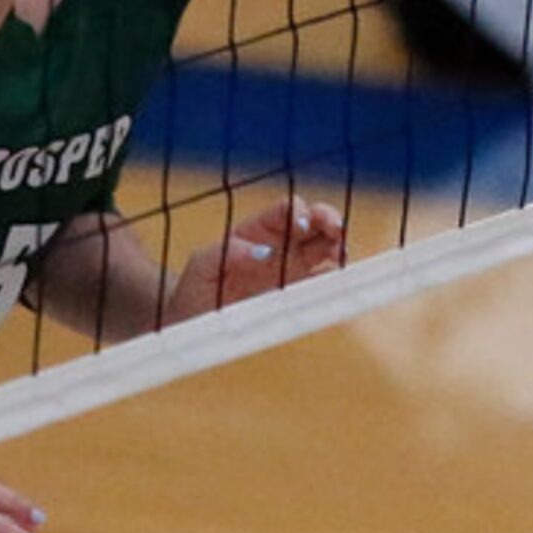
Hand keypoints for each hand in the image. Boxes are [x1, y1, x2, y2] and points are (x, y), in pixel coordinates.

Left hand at [163, 194, 347, 323]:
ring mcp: (291, 267)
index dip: (298, 211)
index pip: (286, 210)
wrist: (191, 322)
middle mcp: (280, 243)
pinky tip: (338, 280)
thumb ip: (226, 253)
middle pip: (314, 220)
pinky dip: (335, 277)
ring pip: (325, 245)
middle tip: (336, 229)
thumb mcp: (200, 266)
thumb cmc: (194, 288)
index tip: (301, 225)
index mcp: (257, 230)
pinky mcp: (296, 292)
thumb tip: (261, 250)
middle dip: (328, 218)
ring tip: (341, 252)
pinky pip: (323, 279)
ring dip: (337, 244)